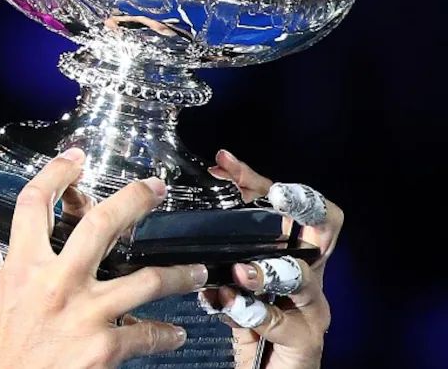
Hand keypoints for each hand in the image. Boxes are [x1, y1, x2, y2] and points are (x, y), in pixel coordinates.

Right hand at [0, 149, 209, 368]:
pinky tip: (174, 332)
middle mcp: (58, 283)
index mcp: (21, 268)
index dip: (57, 173)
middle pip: (103, 225)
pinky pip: (148, 333)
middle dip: (135, 200)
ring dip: (177, 273)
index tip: (75, 158)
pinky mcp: (106, 347)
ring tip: (195, 271)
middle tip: (156, 189)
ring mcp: (86, 314)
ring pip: (146, 279)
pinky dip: (166, 333)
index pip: (36, 204)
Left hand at [205, 150, 343, 368]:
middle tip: (276, 195)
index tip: (224, 163)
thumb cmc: (248, 322)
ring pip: (302, 277)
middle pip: (319, 229)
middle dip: (300, 206)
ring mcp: (311, 308)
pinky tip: (227, 305)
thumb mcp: (231, 277)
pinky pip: (280, 322)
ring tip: (241, 271)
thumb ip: (220, 248)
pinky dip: (252, 312)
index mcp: (290, 253)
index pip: (286, 204)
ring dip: (270, 270)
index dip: (258, 180)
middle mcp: (309, 275)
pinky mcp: (304, 340)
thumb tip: (184, 210)